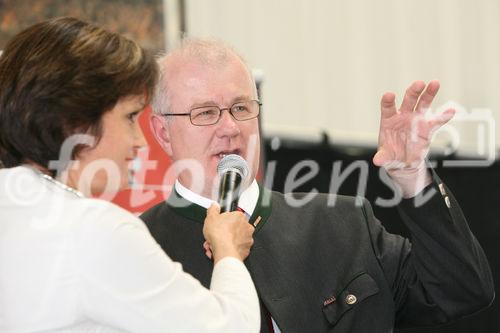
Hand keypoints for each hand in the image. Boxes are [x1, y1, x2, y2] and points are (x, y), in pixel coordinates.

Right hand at [203, 204, 253, 262]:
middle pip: (233, 229)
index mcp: (239, 216)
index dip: (222, 222)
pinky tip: (219, 250)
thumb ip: (213, 209)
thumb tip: (214, 206)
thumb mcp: (211, 217)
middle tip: (213, 236)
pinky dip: (228, 250)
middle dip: (222, 233)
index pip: (231, 216)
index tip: (217, 225)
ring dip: (224, 242)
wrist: (224, 251)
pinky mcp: (246, 250)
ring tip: (213, 245)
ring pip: (234, 240)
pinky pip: (235, 249)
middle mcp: (246, 227)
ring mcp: (247, 239)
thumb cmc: (220, 234)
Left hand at [373, 80, 454, 195]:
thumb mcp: (385, 156)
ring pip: (423, 104)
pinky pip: (437, 121)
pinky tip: (450, 111)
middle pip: (408, 100)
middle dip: (413, 91)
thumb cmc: (391, 154)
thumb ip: (382, 156)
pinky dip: (444, 116)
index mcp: (389, 119)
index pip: (388, 107)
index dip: (388, 100)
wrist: (403, 161)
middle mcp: (403, 116)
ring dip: (429, 94)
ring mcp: (416, 120)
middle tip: (419, 83)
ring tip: (434, 83)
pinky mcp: (427, 128)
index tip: (389, 95)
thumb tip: (378, 161)